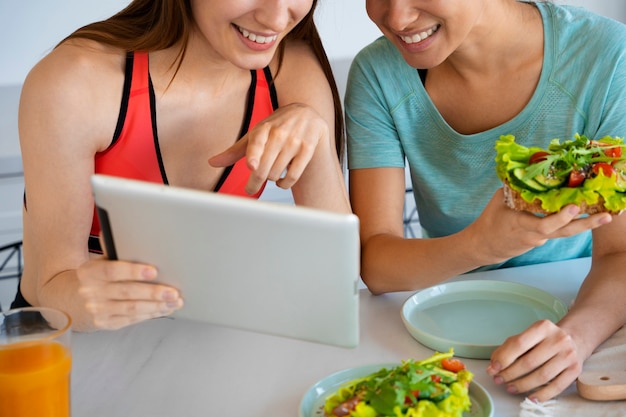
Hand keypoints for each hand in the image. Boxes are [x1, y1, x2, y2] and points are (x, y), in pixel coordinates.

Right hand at [76, 259, 182, 329]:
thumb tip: (135, 230)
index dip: (133, 271)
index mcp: (89, 272)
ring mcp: (97, 309)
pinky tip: (165, 309)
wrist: (82, 297)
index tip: (154, 271)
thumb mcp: (104, 260)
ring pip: (131, 308)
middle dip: (153, 292)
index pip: (111, 271)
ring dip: (156, 306)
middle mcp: (90, 292)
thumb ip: (117, 250)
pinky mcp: (105, 322)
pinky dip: (151, 314)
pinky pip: (132, 319)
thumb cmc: (103, 273)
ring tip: (175, 301)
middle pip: (126, 292)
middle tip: (173, 292)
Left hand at [208, 103, 329, 194]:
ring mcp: (295, 141)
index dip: (254, 155)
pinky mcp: (307, 150)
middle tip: (250, 188)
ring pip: (276, 173)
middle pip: (264, 167)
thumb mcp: (255, 134)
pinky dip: (284, 184)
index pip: (257, 142)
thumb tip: (212, 163)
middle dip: (254, 182)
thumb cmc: (276, 126)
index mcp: (263, 128)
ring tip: (271, 173)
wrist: (306, 113)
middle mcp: (279, 133)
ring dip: (271, 179)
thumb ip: (235, 151)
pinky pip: (293, 176)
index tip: (252, 166)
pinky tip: (282, 181)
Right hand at [468, 189, 611, 264]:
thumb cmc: (491, 221)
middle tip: (605, 216)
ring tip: (606, 216)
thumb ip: (515, 187)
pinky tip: (588, 215)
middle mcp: (534, 234)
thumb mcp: (499, 201)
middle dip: (585, 224)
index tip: (573, 208)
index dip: (559, 218)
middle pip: (563, 232)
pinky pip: (559, 230)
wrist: (485, 246)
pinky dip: (572, 223)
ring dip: (586, 224)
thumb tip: (530, 169)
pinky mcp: (543, 240)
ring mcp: (540, 239)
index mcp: (520, 224)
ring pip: (564, 232)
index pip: (543, 225)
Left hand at [487, 320, 583, 400]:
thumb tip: (493, 366)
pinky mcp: (575, 370)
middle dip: (510, 374)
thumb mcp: (528, 336)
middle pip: (529, 362)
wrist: (574, 339)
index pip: (519, 343)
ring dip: (522, 385)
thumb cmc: (544, 339)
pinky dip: (542, 394)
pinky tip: (530, 397)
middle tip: (499, 380)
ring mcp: (568, 355)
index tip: (493, 368)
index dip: (504, 358)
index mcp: (543, 327)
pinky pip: (557, 386)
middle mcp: (558, 340)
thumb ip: (509, 348)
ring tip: (510, 388)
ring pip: (542, 376)